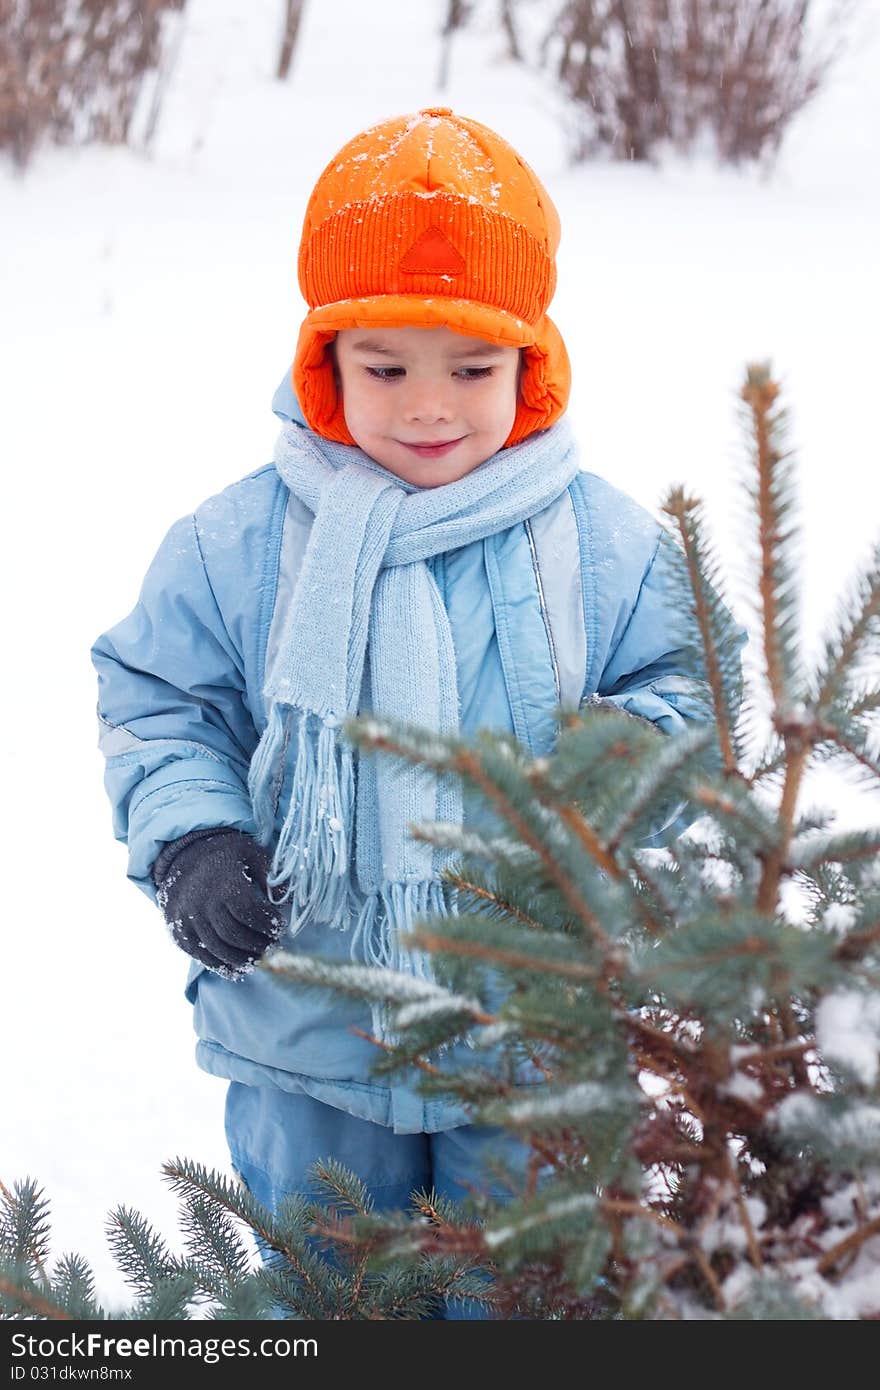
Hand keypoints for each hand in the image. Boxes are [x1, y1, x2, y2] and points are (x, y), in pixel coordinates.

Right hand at [151, 828, 282, 977]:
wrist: (182, 854)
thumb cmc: (224, 854)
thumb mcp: (251, 853)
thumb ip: (270, 874)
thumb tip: (288, 899)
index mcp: (224, 884)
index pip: (250, 913)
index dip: (268, 925)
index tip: (279, 926)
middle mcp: (203, 903)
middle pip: (234, 936)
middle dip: (258, 945)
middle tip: (272, 946)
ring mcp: (188, 920)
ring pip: (218, 950)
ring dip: (242, 959)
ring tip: (259, 958)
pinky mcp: (179, 932)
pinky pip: (201, 956)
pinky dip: (221, 966)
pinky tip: (237, 968)